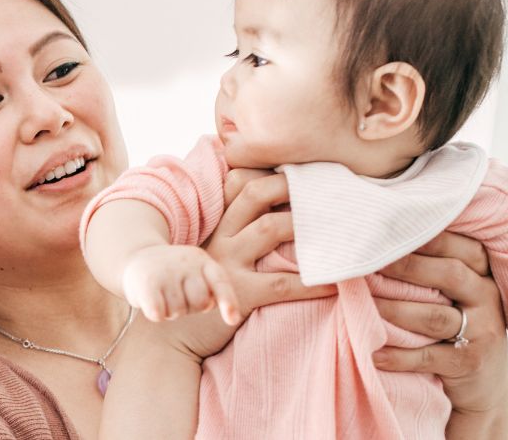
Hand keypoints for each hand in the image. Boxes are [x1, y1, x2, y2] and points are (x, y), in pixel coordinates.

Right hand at [121, 244, 239, 324]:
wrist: (137, 256)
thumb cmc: (174, 274)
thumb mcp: (196, 272)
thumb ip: (211, 289)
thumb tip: (216, 308)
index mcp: (202, 260)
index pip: (220, 282)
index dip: (228, 301)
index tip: (232, 320)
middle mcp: (185, 262)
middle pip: (200, 303)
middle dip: (190, 307)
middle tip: (177, 296)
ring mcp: (165, 271)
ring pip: (178, 311)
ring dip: (170, 311)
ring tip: (163, 296)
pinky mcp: (147, 283)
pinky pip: (158, 313)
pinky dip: (156, 314)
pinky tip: (151, 303)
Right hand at [161, 170, 335, 360]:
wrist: (171, 336)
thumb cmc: (197, 294)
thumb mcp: (208, 256)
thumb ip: (231, 236)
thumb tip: (272, 218)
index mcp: (214, 227)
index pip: (236, 182)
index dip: (266, 172)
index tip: (296, 170)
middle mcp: (220, 239)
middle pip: (253, 194)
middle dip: (288, 185)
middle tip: (322, 187)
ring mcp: (228, 264)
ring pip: (268, 228)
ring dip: (304, 224)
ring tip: (334, 225)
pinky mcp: (238, 295)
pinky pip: (282, 283)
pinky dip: (313, 283)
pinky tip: (336, 284)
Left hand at [371, 231, 507, 434]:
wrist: (485, 383)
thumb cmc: (452, 322)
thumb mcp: (450, 292)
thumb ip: (425, 266)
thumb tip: (371, 239)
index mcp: (481, 272)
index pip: (458, 246)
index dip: (424, 236)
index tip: (385, 230)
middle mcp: (486, 296)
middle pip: (449, 274)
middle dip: (406, 267)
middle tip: (366, 263)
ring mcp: (483, 331)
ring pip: (434, 317)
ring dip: (393, 310)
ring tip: (359, 305)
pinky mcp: (469, 363)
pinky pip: (428, 356)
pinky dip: (397, 355)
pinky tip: (370, 352)